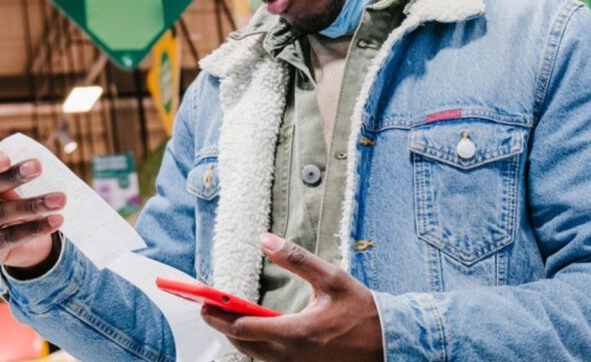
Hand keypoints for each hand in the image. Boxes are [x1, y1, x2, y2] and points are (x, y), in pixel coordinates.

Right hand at [0, 152, 65, 268]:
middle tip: (38, 167)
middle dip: (13, 177)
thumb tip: (34, 163)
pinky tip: (56, 220)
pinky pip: (10, 237)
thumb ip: (16, 172)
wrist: (18, 243)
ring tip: (60, 199)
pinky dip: (36, 228)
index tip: (5, 158)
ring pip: (1, 214)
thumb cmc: (13, 201)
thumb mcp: (12, 186)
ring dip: (33, 205)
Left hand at [201, 233, 383, 361]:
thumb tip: (266, 240)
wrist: (388, 342)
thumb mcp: (332, 278)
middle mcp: (292, 355)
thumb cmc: (361, 310)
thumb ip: (297, 259)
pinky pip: (268, 360)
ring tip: (222, 315)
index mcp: (298, 332)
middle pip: (242, 344)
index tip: (202, 302)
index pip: (244, 328)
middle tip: (205, 307)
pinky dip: (254, 345)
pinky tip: (250, 330)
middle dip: (219, 326)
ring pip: (253, 355)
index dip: (219, 315)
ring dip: (236, 336)